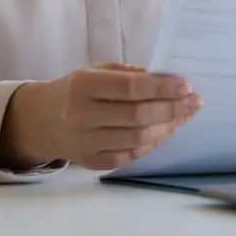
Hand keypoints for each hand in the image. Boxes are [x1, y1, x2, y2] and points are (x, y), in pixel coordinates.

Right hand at [0, 63, 201, 170]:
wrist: (40, 121)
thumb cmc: (75, 91)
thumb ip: (129, 74)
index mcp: (83, 86)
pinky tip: (166, 130)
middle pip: (137, 116)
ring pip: (138, 139)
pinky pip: (130, 155)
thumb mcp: (95, 72)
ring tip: (184, 115)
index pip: (129, 88)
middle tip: (195, 101)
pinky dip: (153, 143)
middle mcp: (82, 116)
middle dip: (172, 108)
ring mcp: (86, 143)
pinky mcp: (92, 162)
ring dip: (167, 126)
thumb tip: (167, 79)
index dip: (161, 88)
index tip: (186, 85)